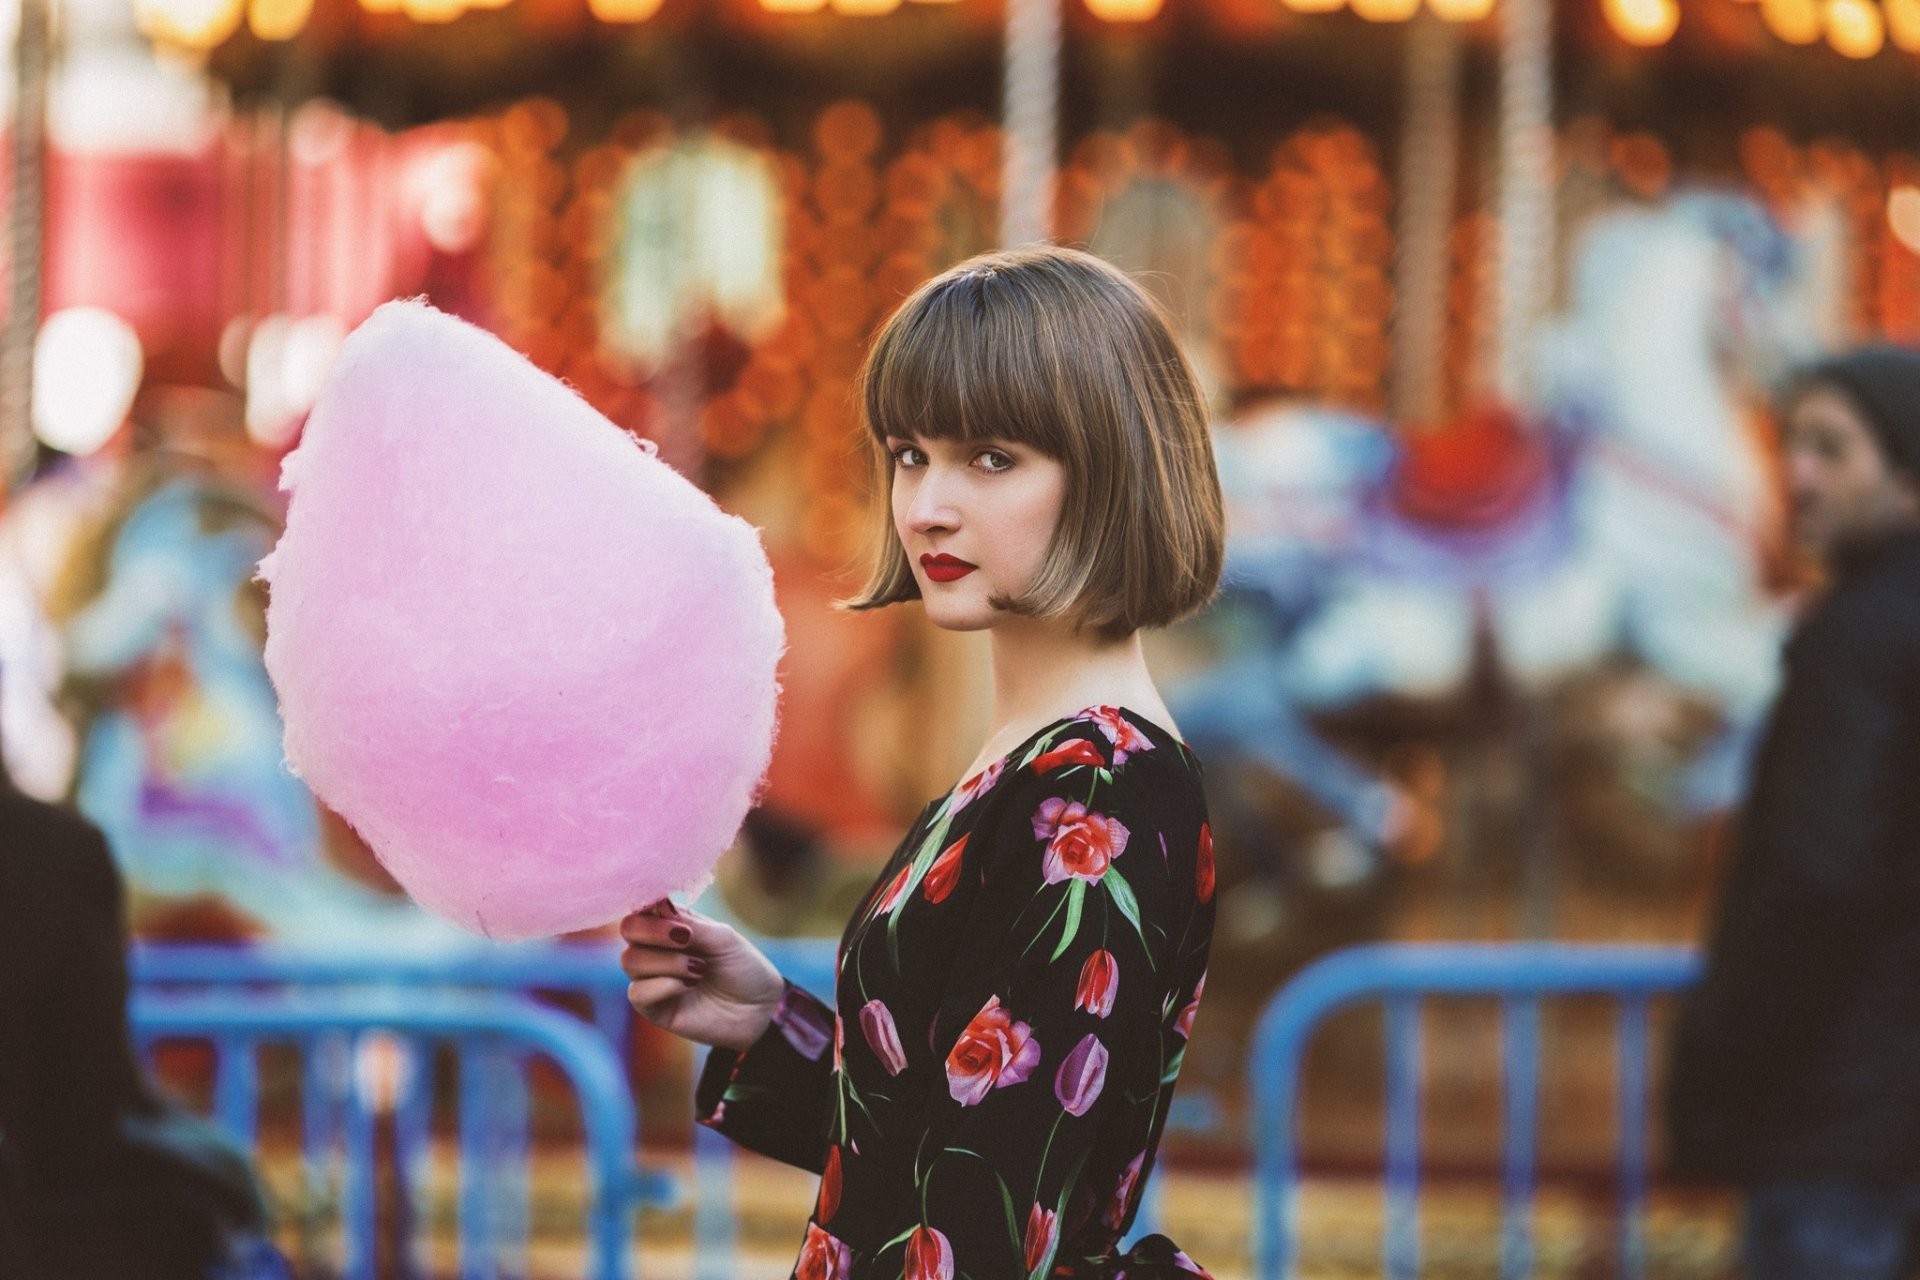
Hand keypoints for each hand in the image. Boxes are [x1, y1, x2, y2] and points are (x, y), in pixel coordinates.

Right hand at [619, 899, 782, 1051]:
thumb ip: (688, 921)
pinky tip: (688, 986)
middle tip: (686, 938)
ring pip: (631, 960)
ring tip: (699, 969)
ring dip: (667, 961)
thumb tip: (657, 903)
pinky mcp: (654, 1008)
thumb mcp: (722, 937)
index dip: (649, 906)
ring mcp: (653, 978)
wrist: (760, 1009)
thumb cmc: (744, 967)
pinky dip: (662, 986)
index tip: (677, 916)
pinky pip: (637, 993)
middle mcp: (657, 949)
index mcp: (672, 925)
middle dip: (652, 931)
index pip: (642, 907)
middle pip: (628, 929)